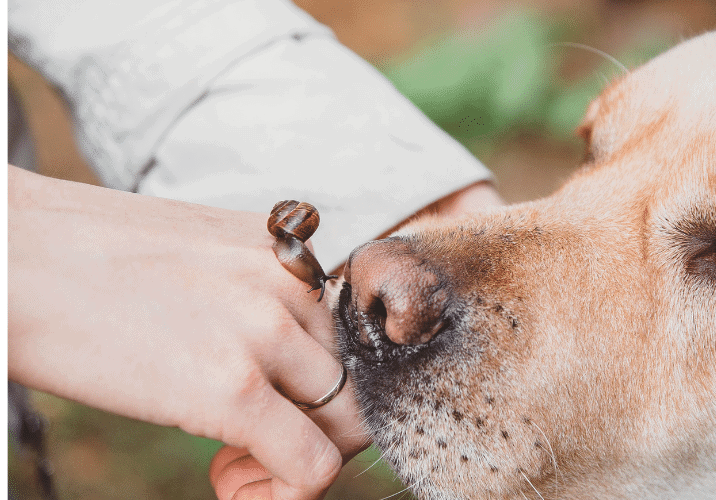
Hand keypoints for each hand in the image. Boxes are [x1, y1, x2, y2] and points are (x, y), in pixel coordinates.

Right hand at [8, 166, 368, 499]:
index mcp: (281, 253)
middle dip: (314, 423)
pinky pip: (311, 467)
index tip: (273, 400)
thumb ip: (248, 293)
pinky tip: (225, 480)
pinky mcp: (232, 390)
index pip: (349, 334)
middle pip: (354, 379)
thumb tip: (265, 350)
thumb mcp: (196, 256)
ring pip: (346, 424)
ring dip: (299, 456)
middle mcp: (288, 284)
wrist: (9, 253)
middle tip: (252, 440)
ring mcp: (265, 333)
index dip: (319, 380)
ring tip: (232, 460)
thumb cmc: (84, 257)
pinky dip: (285, 493)